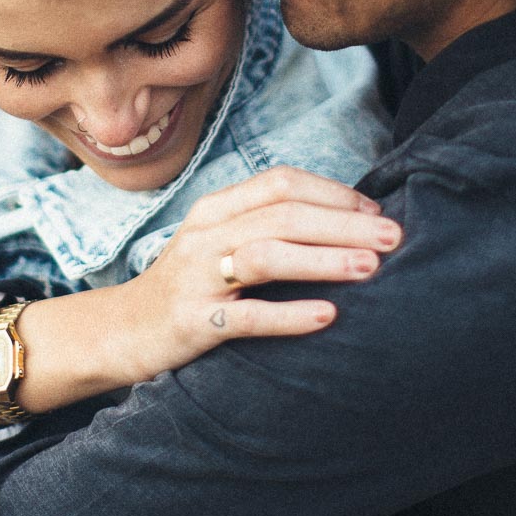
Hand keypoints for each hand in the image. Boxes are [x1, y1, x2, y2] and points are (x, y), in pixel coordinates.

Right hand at [9, 167, 398, 414]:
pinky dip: (289, 315)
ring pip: (266, 254)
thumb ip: (269, 228)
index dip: (334, 192)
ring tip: (370, 268)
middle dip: (345, 222)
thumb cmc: (188, 287)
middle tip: (395, 237)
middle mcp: (206, 234)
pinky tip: (327, 316)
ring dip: (324, 258)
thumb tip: (349, 223)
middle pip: (283, 214)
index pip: (282, 183)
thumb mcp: (221, 244)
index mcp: (217, 208)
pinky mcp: (193, 321)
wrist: (121, 333)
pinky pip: (246, 316)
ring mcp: (196, 277)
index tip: (377, 212)